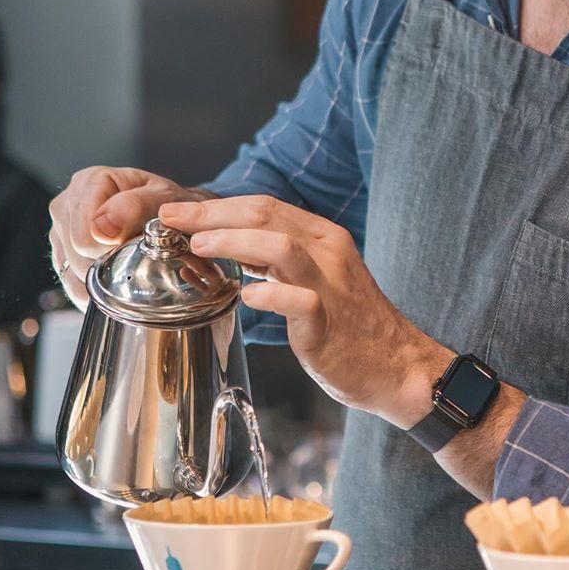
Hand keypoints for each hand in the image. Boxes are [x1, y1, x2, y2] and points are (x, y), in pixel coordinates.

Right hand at [49, 167, 209, 309]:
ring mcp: (61, 227)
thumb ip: (135, 207)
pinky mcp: (61, 250)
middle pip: (76, 253)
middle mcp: (69, 202)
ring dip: (101, 278)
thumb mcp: (163, 198)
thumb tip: (101, 229)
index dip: (114, 249)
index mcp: (91, 182)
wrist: (173, 216)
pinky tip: (113, 280)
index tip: (136, 245)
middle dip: (109, 263)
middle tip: (135, 254)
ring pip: (71, 270)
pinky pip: (69, 283)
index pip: (85, 235)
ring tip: (126, 263)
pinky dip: (92, 289)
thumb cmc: (168, 205)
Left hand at [159, 195, 450, 426]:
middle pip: (266, 215)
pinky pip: (299, 300)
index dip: (218, 205)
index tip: (178, 211)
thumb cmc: (350, 325)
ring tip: (199, 247)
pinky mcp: (328, 322)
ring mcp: (331, 286)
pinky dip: (268, 294)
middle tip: (172, 219)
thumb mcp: (316, 277)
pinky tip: (244, 296)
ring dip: (234, 241)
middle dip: (212, 214)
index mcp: (324, 237)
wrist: (396, 365)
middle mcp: (328, 252)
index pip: (266, 205)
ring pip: (281, 246)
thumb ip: (278, 259)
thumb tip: (227, 245)